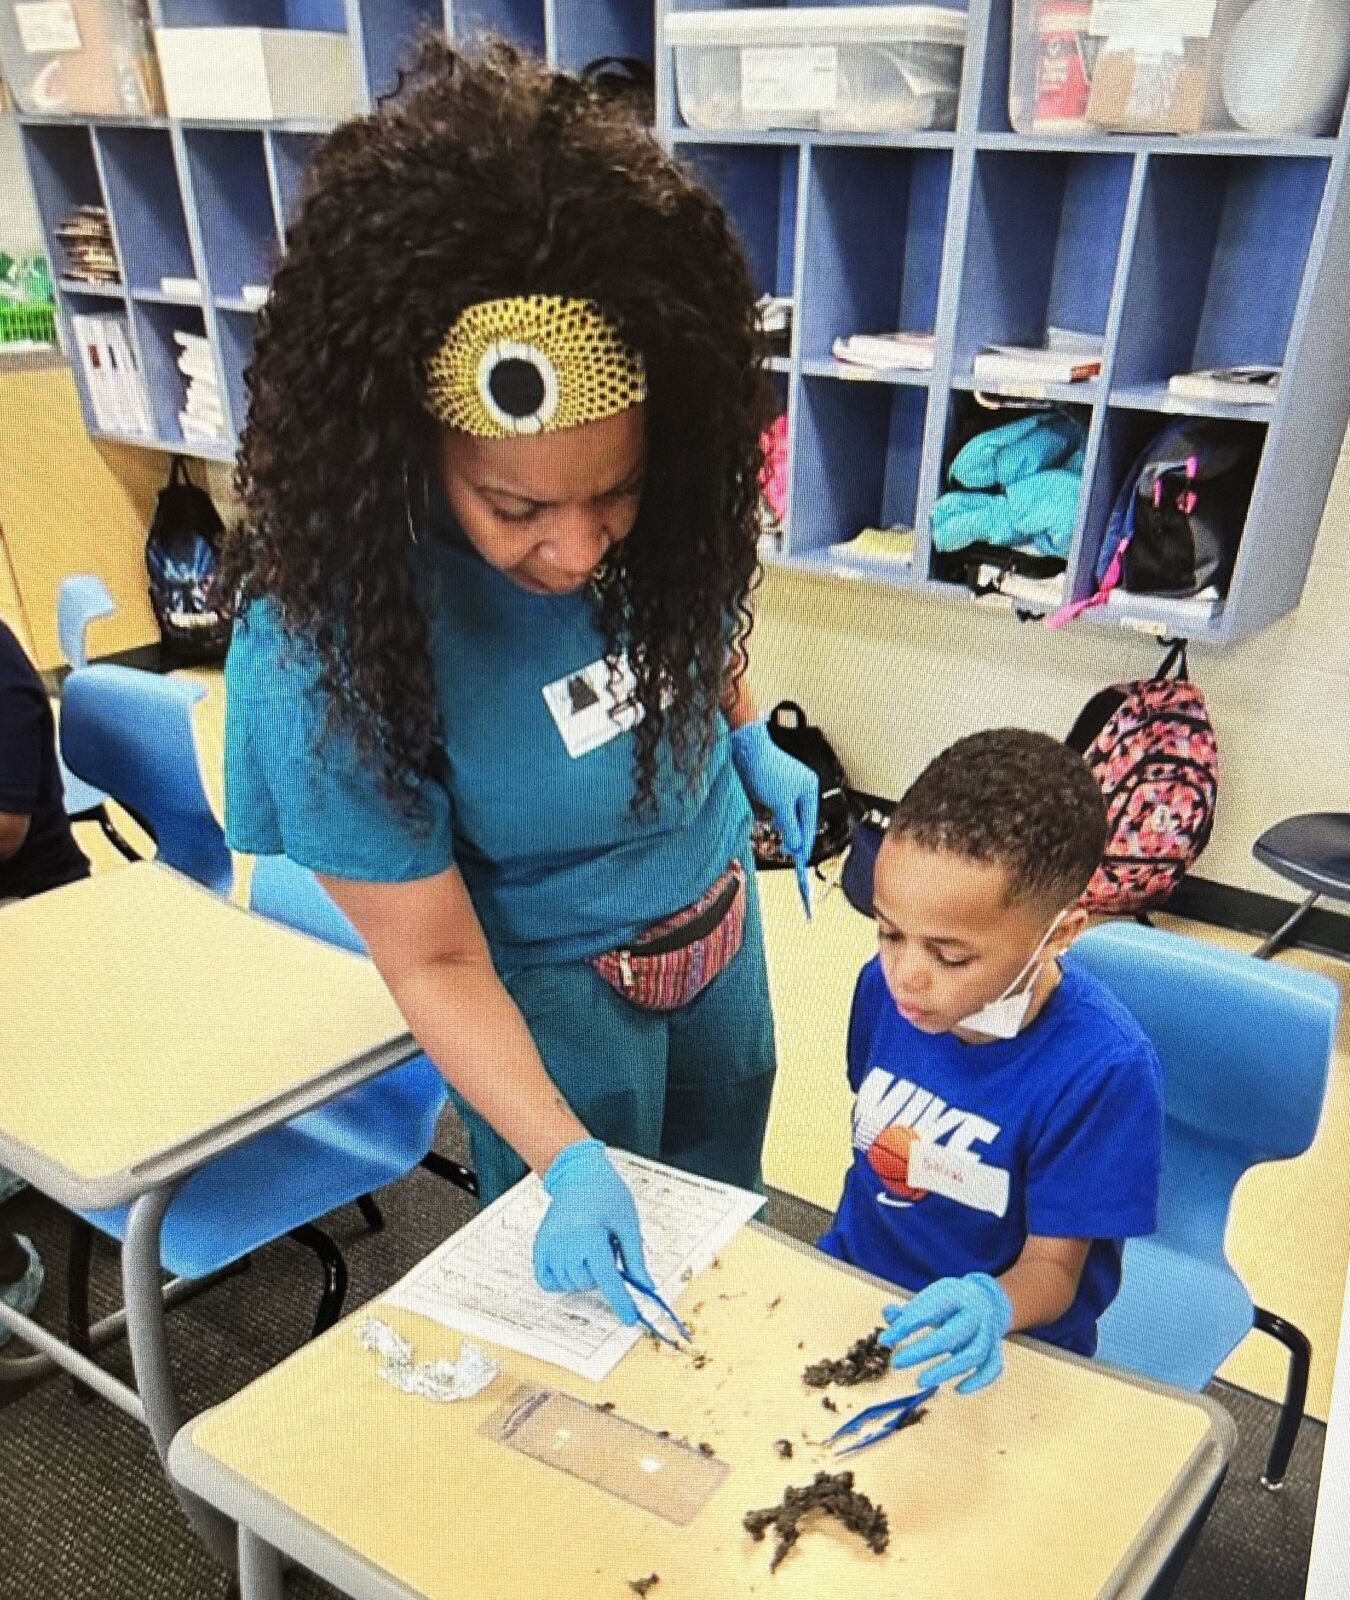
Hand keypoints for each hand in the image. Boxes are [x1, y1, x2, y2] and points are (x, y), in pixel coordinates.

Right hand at [533, 1140, 650, 1325]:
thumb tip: (646, 1286)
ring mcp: (548, 1246)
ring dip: (584, 1276)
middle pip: (589, 1284)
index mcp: (589, 1235)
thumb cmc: (606, 1193)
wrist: (578, 1173)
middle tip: (606, 1247)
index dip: (621, 1302)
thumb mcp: (627, 1223)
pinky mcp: (539, 1247)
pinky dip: (562, 1279)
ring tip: (590, 1246)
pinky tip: (573, 1261)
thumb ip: (635, 1258)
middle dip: (603, 1274)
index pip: (607, 1280)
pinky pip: (548, 1281)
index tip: (629, 1318)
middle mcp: (565, 1243)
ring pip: (570, 1285)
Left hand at [730, 719, 818, 864]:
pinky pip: (778, 806)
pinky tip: (772, 822)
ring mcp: (787, 784)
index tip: (802, 861)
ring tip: (781, 840)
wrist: (747, 748)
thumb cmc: (766, 771)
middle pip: (800, 819)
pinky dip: (776, 816)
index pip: (809, 823)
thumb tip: (797, 845)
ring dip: (784, 826)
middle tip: (791, 855)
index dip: (805, 844)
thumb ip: (791, 826)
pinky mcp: (774, 784)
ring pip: (788, 813)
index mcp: (809, 788)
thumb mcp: (780, 804)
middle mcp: (801, 786)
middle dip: (795, 835)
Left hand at [879, 1273, 1012, 1394]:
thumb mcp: (930, 1298)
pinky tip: (958, 1389)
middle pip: (953, 1333)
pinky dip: (978, 1381)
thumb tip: (887, 1315)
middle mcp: (977, 1313)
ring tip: (920, 1381)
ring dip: (947, 1370)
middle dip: (924, 1350)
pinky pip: (993, 1368)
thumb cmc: (950, 1301)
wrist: (987, 1299)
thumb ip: (909, 1310)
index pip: (929, 1310)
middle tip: (897, 1363)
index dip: (906, 1325)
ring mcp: (990, 1332)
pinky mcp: (997, 1350)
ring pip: (974, 1354)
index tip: (885, 1340)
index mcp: (957, 1294)